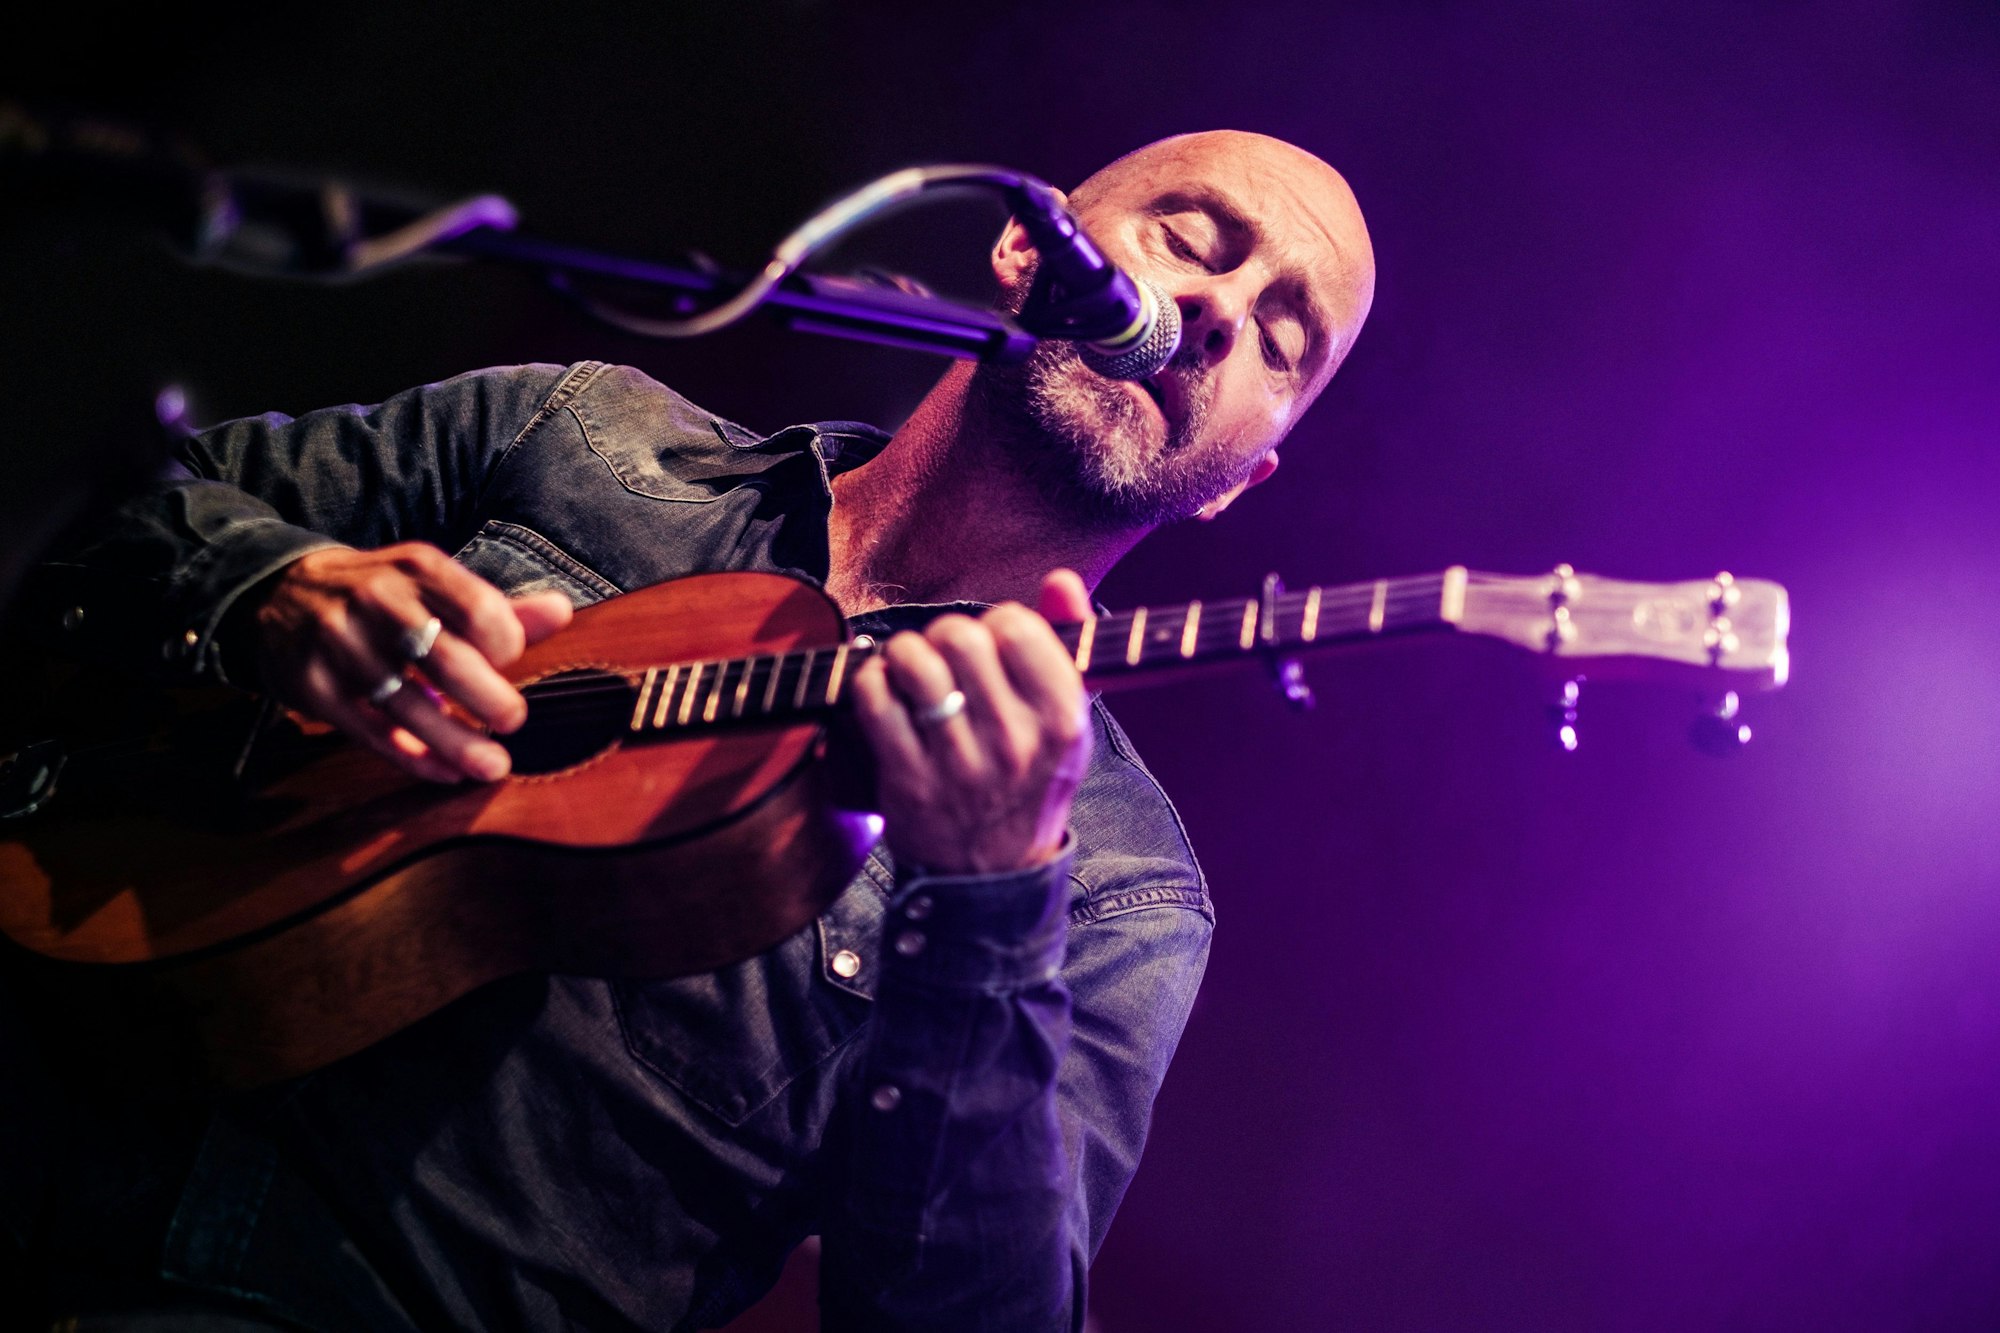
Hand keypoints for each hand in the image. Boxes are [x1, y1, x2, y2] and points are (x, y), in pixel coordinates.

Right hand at [246, 543, 572, 782]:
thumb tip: (562, 612)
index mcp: (417, 569)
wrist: (279, 593)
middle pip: (444, 659)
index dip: (505, 642)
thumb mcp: (433, 584)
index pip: (478, 608)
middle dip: (488, 697)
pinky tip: (448, 772)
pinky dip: (414, 757)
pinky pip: (372, 732)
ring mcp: (340, 647)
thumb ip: (499, 606)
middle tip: (514, 720)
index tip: (508, 661)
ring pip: (407, 705)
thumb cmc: (382, 594)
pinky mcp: (314, 689)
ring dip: (457, 743)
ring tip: (493, 766)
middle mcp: (376, 603)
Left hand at [849, 570, 1093, 874]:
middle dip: (942, 635)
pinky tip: (884, 694)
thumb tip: (1062, 579)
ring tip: (909, 671)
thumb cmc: (1030, 779)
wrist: (995, 873)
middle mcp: (1014, 743)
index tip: (992, 646)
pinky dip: (870, 683)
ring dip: (902, 655)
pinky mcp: (908, 783)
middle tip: (943, 657)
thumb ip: (1068, 641)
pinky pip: (875, 700)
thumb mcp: (1067, 718)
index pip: (1018, 627)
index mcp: (1062, 720)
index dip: (997, 624)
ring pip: (912, 662)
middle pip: (959, 636)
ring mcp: (959, 765)